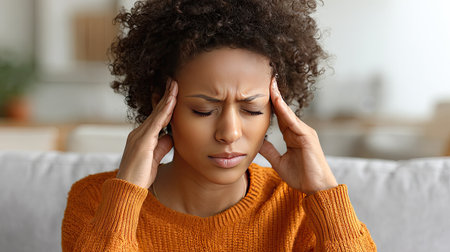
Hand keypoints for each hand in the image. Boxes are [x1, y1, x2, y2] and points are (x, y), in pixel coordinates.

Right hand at [116, 79, 177, 188]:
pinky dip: (165, 110)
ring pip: (157, 113)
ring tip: (174, 84)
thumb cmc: (140, 177)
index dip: (165, 104)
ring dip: (167, 98)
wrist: (127, 189)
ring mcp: (140, 136)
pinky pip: (157, 122)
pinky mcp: (143, 141)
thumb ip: (162, 146)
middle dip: (165, 95)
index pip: (156, 117)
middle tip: (173, 81)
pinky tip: (172, 100)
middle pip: (156, 111)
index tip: (173, 93)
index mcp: (141, 137)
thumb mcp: (154, 159)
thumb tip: (170, 136)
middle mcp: (138, 133)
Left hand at [259, 77, 337, 194]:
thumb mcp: (279, 162)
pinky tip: (278, 102)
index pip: (279, 116)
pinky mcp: (308, 137)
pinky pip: (294, 122)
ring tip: (270, 84)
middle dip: (275, 94)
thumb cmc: (302, 177)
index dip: (271, 104)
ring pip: (288, 113)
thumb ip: (269, 151)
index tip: (262, 91)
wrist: (317, 189)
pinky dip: (285, 112)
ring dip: (279, 98)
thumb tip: (257, 141)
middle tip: (266, 78)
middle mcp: (299, 131)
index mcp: (293, 135)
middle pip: (284, 110)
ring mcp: (305, 132)